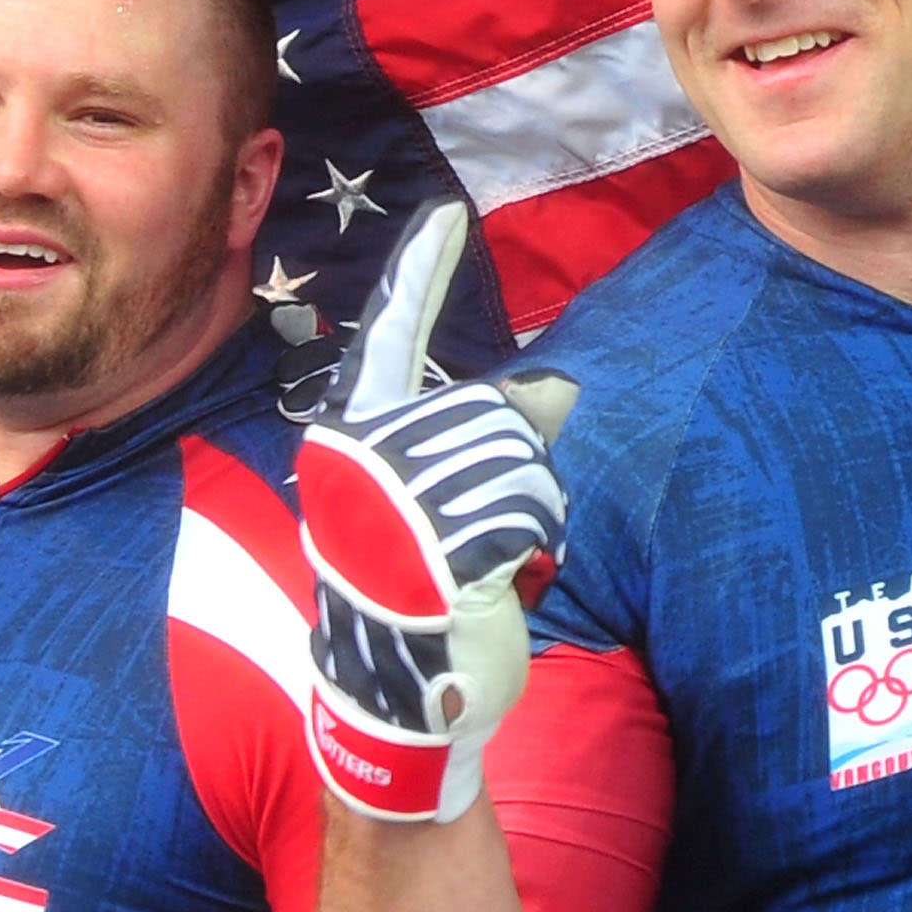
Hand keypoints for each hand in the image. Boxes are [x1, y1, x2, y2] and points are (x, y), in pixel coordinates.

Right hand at [299, 201, 572, 821]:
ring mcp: (399, 497)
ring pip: (520, 461)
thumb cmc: (421, 592)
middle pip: (493, 414)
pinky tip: (496, 587)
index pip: (391, 332)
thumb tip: (559, 390)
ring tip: (481, 568)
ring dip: (528, 519)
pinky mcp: (442, 542)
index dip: (421, 272)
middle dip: (515, 480)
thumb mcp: (438, 503)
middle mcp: (365, 453)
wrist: (397, 696)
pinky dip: (536, 551)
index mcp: (353, 434)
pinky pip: (532, 510)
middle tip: (475, 548)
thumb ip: (476, 439)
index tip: (445, 215)